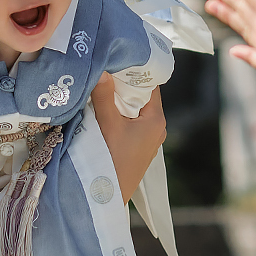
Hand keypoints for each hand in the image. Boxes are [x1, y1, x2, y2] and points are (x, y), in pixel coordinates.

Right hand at [92, 73, 164, 203]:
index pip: (151, 84)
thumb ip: (105, 96)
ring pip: (132, 109)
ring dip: (117, 99)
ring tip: (99, 85)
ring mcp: (146, 139)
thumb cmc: (111, 161)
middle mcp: (156, 128)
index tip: (116, 57)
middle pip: (140, 96)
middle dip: (122, 84)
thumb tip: (102, 68)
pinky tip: (100, 108)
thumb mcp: (107, 125)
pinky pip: (128, 122)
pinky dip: (116, 113)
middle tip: (103, 69)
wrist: (105, 198)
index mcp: (157, 120)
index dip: (134, 70)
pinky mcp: (136, 148)